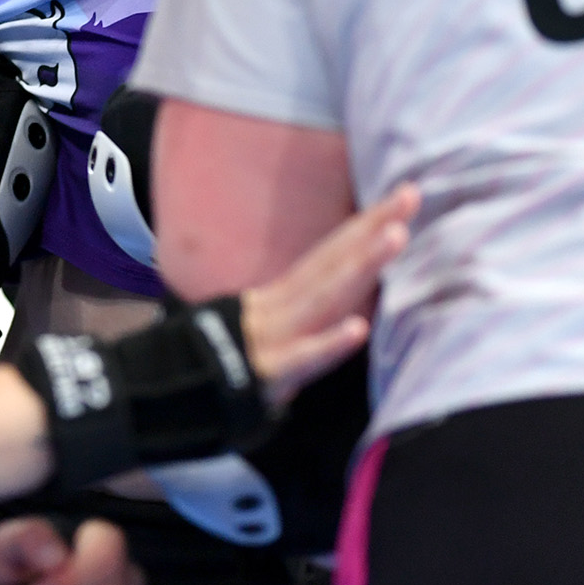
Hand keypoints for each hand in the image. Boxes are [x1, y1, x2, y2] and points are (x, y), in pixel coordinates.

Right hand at [240, 183, 415, 408]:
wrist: (173, 390)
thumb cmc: (230, 360)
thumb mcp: (267, 324)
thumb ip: (303, 305)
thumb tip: (348, 288)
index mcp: (284, 294)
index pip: (331, 252)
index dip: (367, 223)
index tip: (406, 194)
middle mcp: (281, 305)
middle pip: (332, 260)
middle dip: (373, 227)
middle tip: (410, 195)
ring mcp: (274, 334)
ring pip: (323, 296)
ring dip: (360, 265)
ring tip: (396, 237)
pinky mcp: (268, 372)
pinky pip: (302, 357)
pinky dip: (329, 343)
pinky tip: (359, 329)